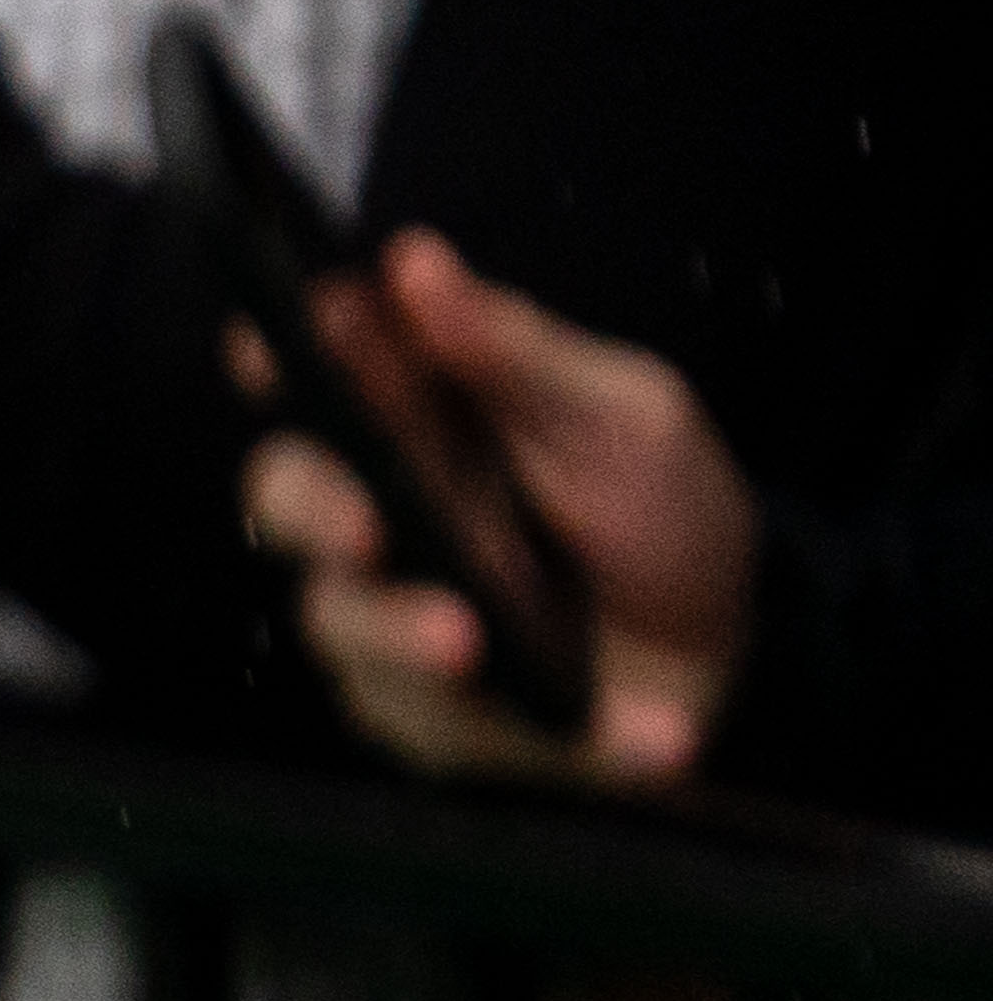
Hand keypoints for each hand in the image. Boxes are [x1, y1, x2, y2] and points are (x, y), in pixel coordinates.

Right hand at [233, 233, 750, 785]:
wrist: (729, 652)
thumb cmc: (659, 513)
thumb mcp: (624, 414)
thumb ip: (518, 351)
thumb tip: (414, 259)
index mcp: (412, 420)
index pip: (314, 371)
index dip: (277, 354)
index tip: (270, 346)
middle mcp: (376, 514)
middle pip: (287, 495)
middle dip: (312, 507)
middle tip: (364, 526)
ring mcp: (388, 619)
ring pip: (340, 622)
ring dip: (400, 633)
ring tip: (470, 645)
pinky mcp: (430, 720)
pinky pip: (458, 731)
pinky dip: (564, 740)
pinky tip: (647, 737)